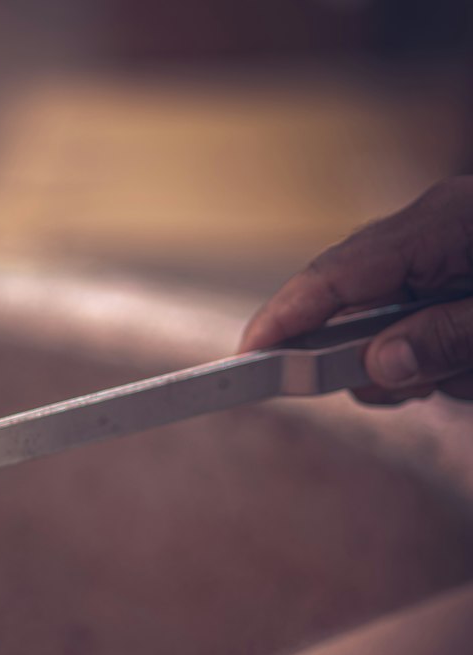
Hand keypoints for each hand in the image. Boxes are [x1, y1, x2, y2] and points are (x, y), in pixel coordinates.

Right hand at [239, 177, 472, 404]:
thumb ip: (444, 339)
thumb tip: (379, 365)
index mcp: (441, 223)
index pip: (335, 273)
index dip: (282, 318)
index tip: (246, 360)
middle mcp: (433, 230)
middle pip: (354, 304)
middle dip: (365, 359)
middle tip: (401, 388)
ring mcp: (444, 251)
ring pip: (389, 325)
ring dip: (419, 364)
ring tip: (466, 369)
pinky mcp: (455, 271)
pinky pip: (420, 324)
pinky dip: (441, 359)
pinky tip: (469, 362)